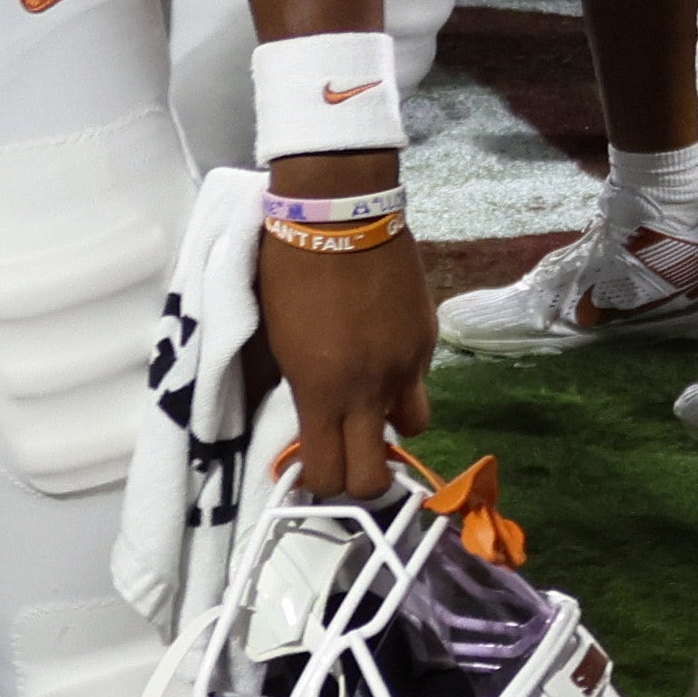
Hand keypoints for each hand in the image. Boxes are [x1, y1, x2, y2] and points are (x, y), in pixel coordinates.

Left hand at [253, 223, 431, 503]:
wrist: (341, 213)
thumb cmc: (287, 271)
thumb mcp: (269, 338)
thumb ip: (283, 385)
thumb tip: (283, 416)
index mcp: (322, 393)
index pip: (330, 475)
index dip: (321, 483)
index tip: (311, 467)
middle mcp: (370, 392)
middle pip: (376, 478)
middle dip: (360, 479)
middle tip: (344, 454)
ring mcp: (407, 366)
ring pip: (412, 428)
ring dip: (388, 424)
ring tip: (369, 399)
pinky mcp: (427, 338)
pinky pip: (419, 379)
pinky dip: (401, 377)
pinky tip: (380, 346)